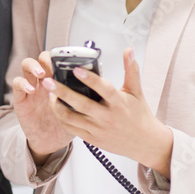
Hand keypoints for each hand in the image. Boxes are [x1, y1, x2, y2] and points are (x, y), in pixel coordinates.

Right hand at [12, 52, 73, 164]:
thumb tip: (99, 82)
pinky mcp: (21, 98)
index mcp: (60, 79)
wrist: (52, 142)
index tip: (70, 58)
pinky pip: (17, 84)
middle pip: (42, 58)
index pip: (59, 59)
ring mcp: (31, 86)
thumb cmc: (67, 123)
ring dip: (33, 66)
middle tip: (53, 64)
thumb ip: (84, 95)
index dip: (62, 56)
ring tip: (41, 74)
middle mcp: (45, 80)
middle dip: (47, 58)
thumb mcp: (79, 109)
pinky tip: (31, 89)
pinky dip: (23, 84)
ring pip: (27, 65)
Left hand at [47, 48, 172, 176]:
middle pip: (81, 104)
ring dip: (57, 106)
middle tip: (49, 81)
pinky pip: (72, 129)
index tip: (76, 69)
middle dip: (62, 92)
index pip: (103, 89)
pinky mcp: (92, 139)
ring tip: (50, 94)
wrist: (146, 143)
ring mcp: (99, 130)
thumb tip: (129, 50)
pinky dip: (62, 119)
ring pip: (72, 118)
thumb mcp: (136, 91)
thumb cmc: (139, 115)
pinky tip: (56, 108)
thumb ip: (131, 70)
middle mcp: (107, 117)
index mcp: (118, 103)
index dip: (90, 79)